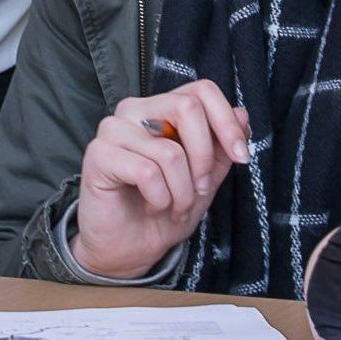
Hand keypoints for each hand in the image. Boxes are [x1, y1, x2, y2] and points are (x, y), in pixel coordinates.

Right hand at [69, 81, 253, 280]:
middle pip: (187, 107)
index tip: (241, 157)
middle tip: (201, 189)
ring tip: (174, 206)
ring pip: (170, 150)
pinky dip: (160, 198)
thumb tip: (242, 114)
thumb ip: (221, 147)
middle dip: (204, 157)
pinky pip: (146, 172)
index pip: (201, 91)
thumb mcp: (205, 179)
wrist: (130, 248)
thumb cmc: (164, 210)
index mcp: (161, 108)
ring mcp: (113, 129)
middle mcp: (135, 111)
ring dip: (182, 191)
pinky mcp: (98, 155)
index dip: (227, 123)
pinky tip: (153, 205)